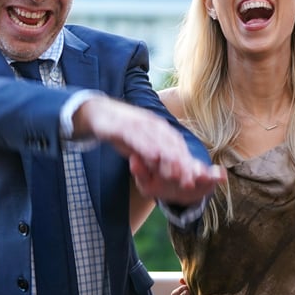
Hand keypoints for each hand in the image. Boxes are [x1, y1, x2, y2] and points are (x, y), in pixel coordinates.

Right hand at [75, 97, 223, 204]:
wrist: (99, 112)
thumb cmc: (123, 132)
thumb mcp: (141, 147)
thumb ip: (154, 158)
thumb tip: (168, 173)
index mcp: (161, 130)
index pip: (177, 148)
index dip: (186, 164)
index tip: (195, 181)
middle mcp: (154, 125)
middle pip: (171, 146)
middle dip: (181, 165)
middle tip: (189, 182)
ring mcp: (139, 124)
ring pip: (157, 141)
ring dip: (168, 157)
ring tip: (176, 174)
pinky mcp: (124, 125)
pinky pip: (137, 137)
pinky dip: (147, 146)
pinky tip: (154, 156)